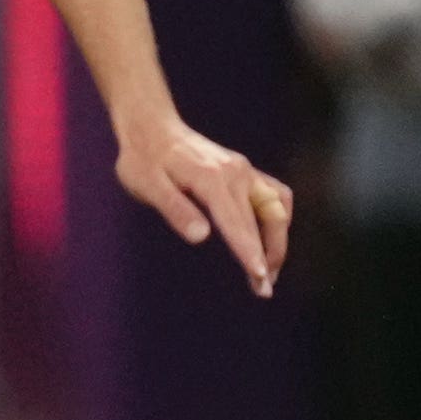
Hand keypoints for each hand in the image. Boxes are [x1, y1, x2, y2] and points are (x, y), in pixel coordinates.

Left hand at [112, 115, 291, 296]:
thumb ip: (174, 209)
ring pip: (277, 209)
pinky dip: (278, 219)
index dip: (249, 251)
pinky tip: (270, 239)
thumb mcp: (146, 186)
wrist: (151, 128)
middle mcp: (236, 173)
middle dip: (267, 257)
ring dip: (278, 240)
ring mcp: (244, 171)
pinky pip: (275, 196)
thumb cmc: (142, 160)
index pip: (237, 223)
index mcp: (211, 179)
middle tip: (263, 290)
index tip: (259, 276)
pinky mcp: (245, 172)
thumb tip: (200, 237)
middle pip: (263, 220)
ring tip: (267, 272)